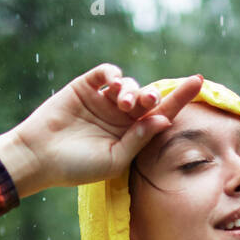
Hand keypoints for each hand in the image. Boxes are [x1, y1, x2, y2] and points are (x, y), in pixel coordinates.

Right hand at [0, 63, 203, 195]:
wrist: (40, 157)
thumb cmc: (77, 167)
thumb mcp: (114, 160)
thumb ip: (138, 140)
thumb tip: (164, 120)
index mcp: (132, 135)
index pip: (162, 114)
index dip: (180, 99)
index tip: (199, 82)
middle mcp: (121, 117)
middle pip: (147, 97)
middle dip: (152, 96)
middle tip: (147, 102)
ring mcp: (103, 100)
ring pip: (128, 84)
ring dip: (130, 89)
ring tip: (121, 102)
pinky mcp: (85, 87)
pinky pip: (106, 72)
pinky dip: (112, 74)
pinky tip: (111, 84)